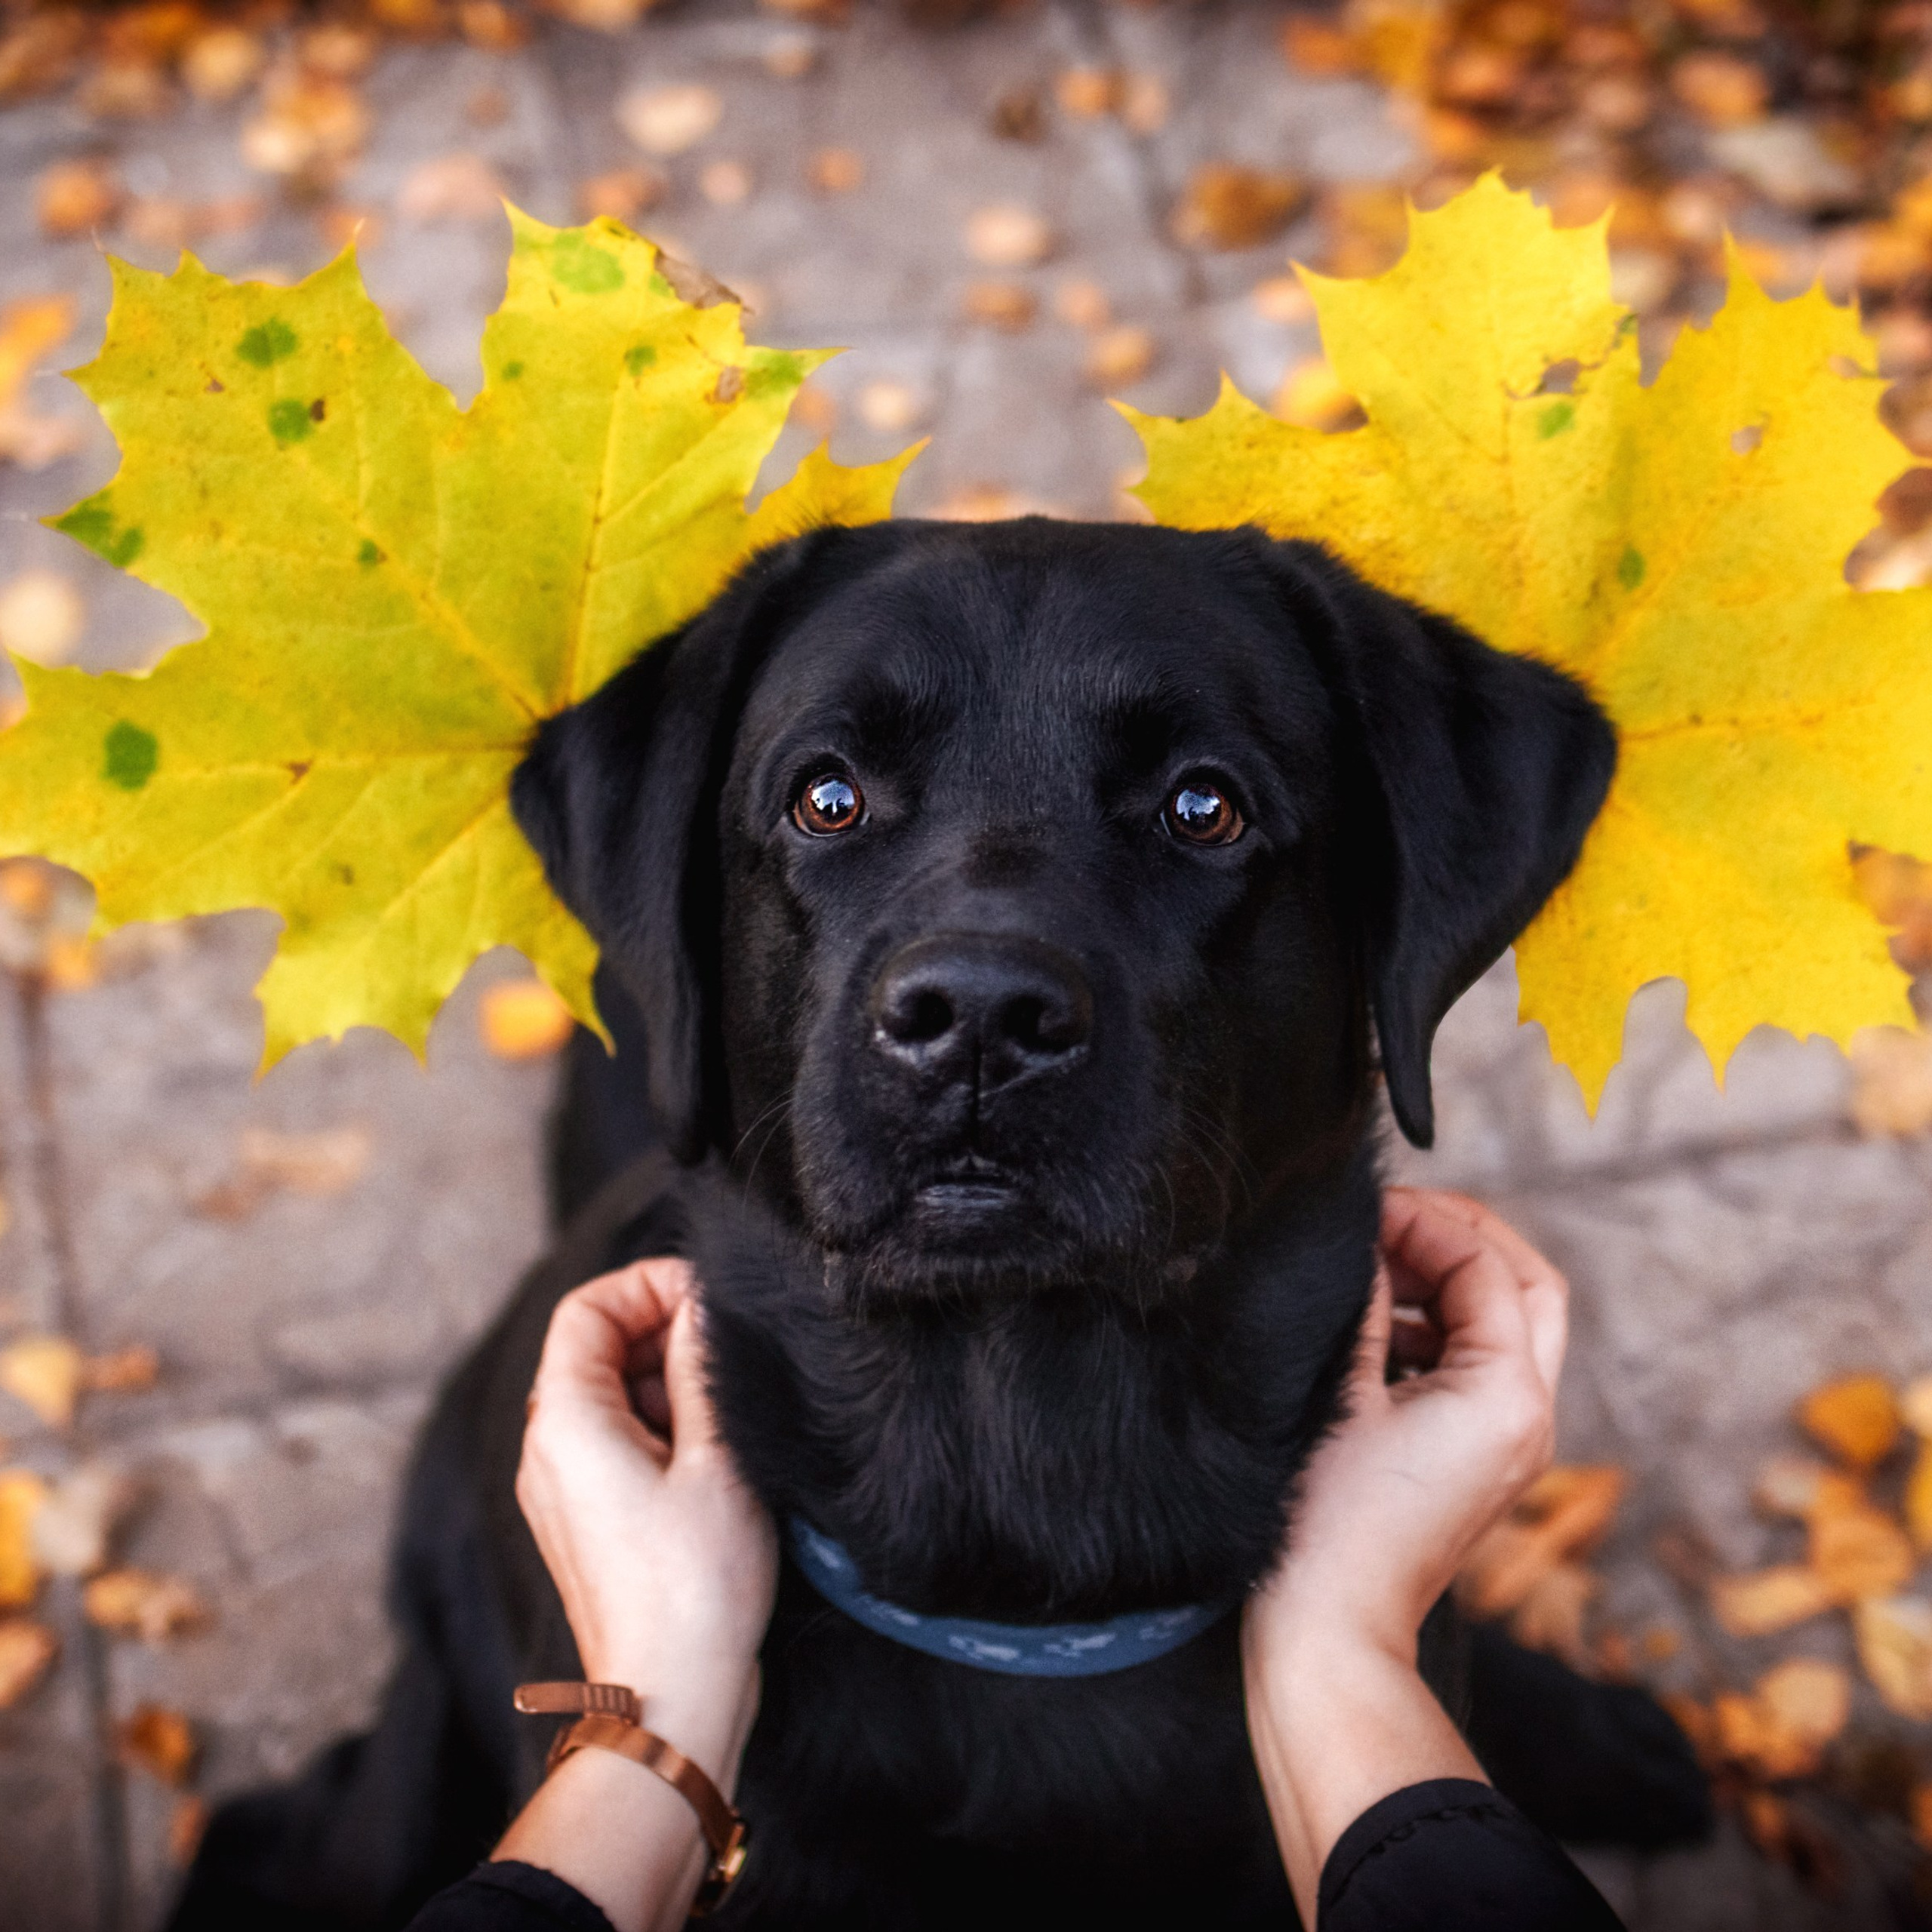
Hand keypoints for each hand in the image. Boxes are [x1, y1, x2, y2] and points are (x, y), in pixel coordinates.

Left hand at [515, 1260, 777, 1784]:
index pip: (585, 1309)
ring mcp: (557, 1488)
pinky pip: (607, 1440)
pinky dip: (656, 1423)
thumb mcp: (716, 1455)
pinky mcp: (580, 1520)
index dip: (646, 1285)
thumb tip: (699, 1306)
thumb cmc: (697, 1582)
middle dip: (659, 1329)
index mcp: (564, 1422)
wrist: (670, 1696)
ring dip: (663, 1379)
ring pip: (603, 1394)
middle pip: (589, 1348)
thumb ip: (702, 1367)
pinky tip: (709, 1452)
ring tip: (725, 1409)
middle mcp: (544, 1449)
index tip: (708, 1298)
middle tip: (726, 1349)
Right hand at [1249, 1186, 1568, 1664]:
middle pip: (1528, 1286)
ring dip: (1451, 1280)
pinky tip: (1376, 1321)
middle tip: (1393, 1216)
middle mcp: (1530, 1415)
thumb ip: (1364, 1300)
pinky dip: (1441, 1326)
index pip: (1484, 1266)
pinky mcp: (1485, 1458)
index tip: (1365, 1205)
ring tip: (1374, 1264)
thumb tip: (1367, 1236)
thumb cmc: (1326, 1520)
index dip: (1425, 1221)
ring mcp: (1514, 1441)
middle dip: (1464, 1237)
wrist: (1330, 1627)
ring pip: (1512, 1323)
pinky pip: (1485, 1365)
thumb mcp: (1340, 1389)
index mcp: (1506, 1395)